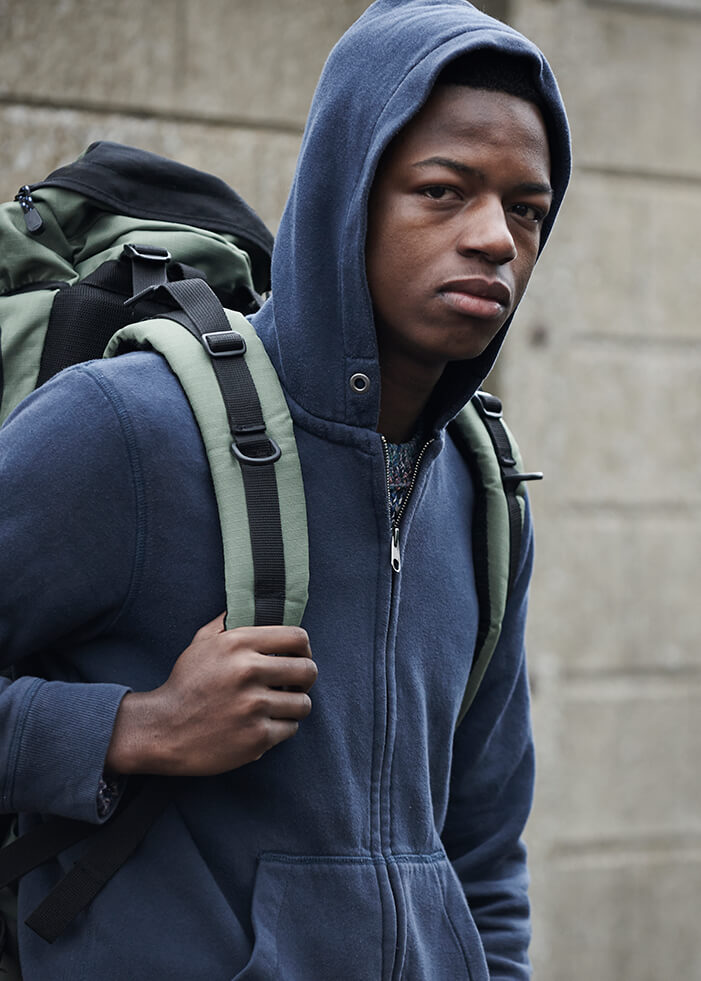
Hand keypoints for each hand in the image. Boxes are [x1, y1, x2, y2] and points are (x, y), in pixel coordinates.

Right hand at [105, 614, 316, 775]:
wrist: (162, 730)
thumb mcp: (201, 643)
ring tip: (277, 707)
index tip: (298, 658)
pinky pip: (290, 729)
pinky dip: (280, 729)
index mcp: (238, 644)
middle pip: (308, 670)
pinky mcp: (256, 738)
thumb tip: (251, 604)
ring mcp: (254, 706)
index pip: (297, 637)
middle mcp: (248, 672)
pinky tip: (261, 726)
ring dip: (293, 706)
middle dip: (305, 679)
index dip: (304, 649)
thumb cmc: (185, 685)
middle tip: (294, 685)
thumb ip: (228, 623)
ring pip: (303, 704)